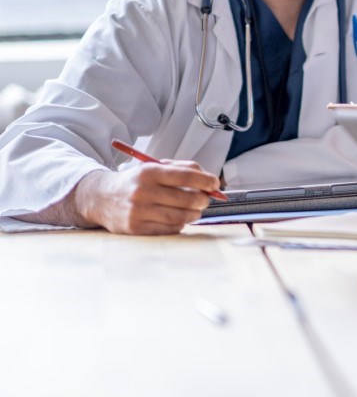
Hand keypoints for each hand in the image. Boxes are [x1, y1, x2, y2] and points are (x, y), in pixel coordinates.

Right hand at [74, 161, 219, 234]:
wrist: (101, 198)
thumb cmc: (136, 182)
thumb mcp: (154, 167)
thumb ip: (182, 169)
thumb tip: (210, 180)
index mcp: (149, 172)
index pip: (186, 176)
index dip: (206, 181)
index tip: (216, 184)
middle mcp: (143, 191)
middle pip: (186, 199)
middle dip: (203, 200)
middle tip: (206, 199)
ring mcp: (138, 212)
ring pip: (180, 216)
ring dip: (195, 214)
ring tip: (196, 211)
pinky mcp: (136, 228)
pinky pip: (169, 229)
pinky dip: (180, 224)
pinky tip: (179, 219)